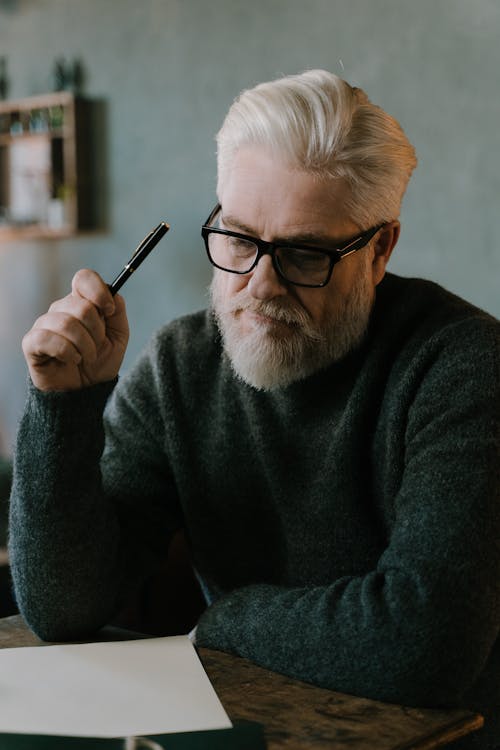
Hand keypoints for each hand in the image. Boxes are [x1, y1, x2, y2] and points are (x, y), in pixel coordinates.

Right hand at [22, 269, 129, 391]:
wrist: (87, 392)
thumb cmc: (101, 362)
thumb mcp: (118, 337)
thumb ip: (118, 313)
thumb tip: (114, 294)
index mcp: (81, 303)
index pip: (84, 278)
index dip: (98, 291)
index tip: (109, 311)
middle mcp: (60, 310)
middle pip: (80, 305)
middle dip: (97, 331)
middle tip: (97, 346)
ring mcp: (44, 325)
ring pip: (66, 323)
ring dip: (84, 346)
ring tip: (87, 358)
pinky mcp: (32, 343)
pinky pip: (47, 338)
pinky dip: (67, 352)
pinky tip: (72, 361)